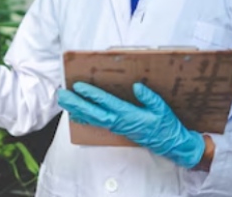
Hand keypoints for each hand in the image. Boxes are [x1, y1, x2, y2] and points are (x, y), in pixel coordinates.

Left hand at [57, 81, 205, 168]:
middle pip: (93, 112)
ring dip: (76, 109)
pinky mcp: (116, 128)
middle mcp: (119, 121)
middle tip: (62, 94)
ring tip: (63, 100)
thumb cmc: (166, 125)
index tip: (78, 86)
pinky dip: (84, 117)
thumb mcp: (162, 109)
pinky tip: (75, 112)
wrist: (169, 143)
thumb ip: (150, 98)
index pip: (106, 103)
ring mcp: (116, 126)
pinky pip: (97, 122)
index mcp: (129, 115)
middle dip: (76, 103)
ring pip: (92, 117)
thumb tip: (137, 86)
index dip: (91, 94)